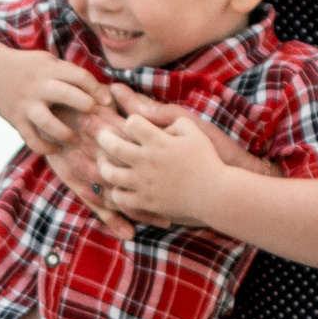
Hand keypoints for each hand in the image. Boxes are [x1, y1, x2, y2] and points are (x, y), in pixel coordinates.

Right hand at [0, 52, 119, 208]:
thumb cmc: (29, 67)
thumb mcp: (49, 62)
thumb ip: (71, 75)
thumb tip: (106, 90)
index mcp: (51, 70)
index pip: (79, 77)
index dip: (97, 89)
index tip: (108, 102)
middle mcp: (39, 86)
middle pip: (67, 94)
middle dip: (85, 105)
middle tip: (95, 116)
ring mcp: (26, 104)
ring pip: (47, 121)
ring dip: (64, 133)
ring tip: (75, 139)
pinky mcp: (15, 119)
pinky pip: (31, 138)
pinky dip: (44, 147)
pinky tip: (55, 149)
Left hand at [93, 91, 230, 227]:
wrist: (215, 194)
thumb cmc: (208, 160)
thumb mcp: (196, 131)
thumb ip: (175, 118)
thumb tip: (155, 116)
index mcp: (158, 141)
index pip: (131, 122)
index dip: (131, 120)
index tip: (134, 123)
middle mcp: (146, 160)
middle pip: (112, 145)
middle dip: (103, 137)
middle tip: (102, 135)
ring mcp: (144, 183)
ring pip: (110, 173)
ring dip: (103, 165)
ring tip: (105, 163)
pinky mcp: (146, 202)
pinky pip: (119, 198)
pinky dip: (115, 192)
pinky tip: (118, 187)